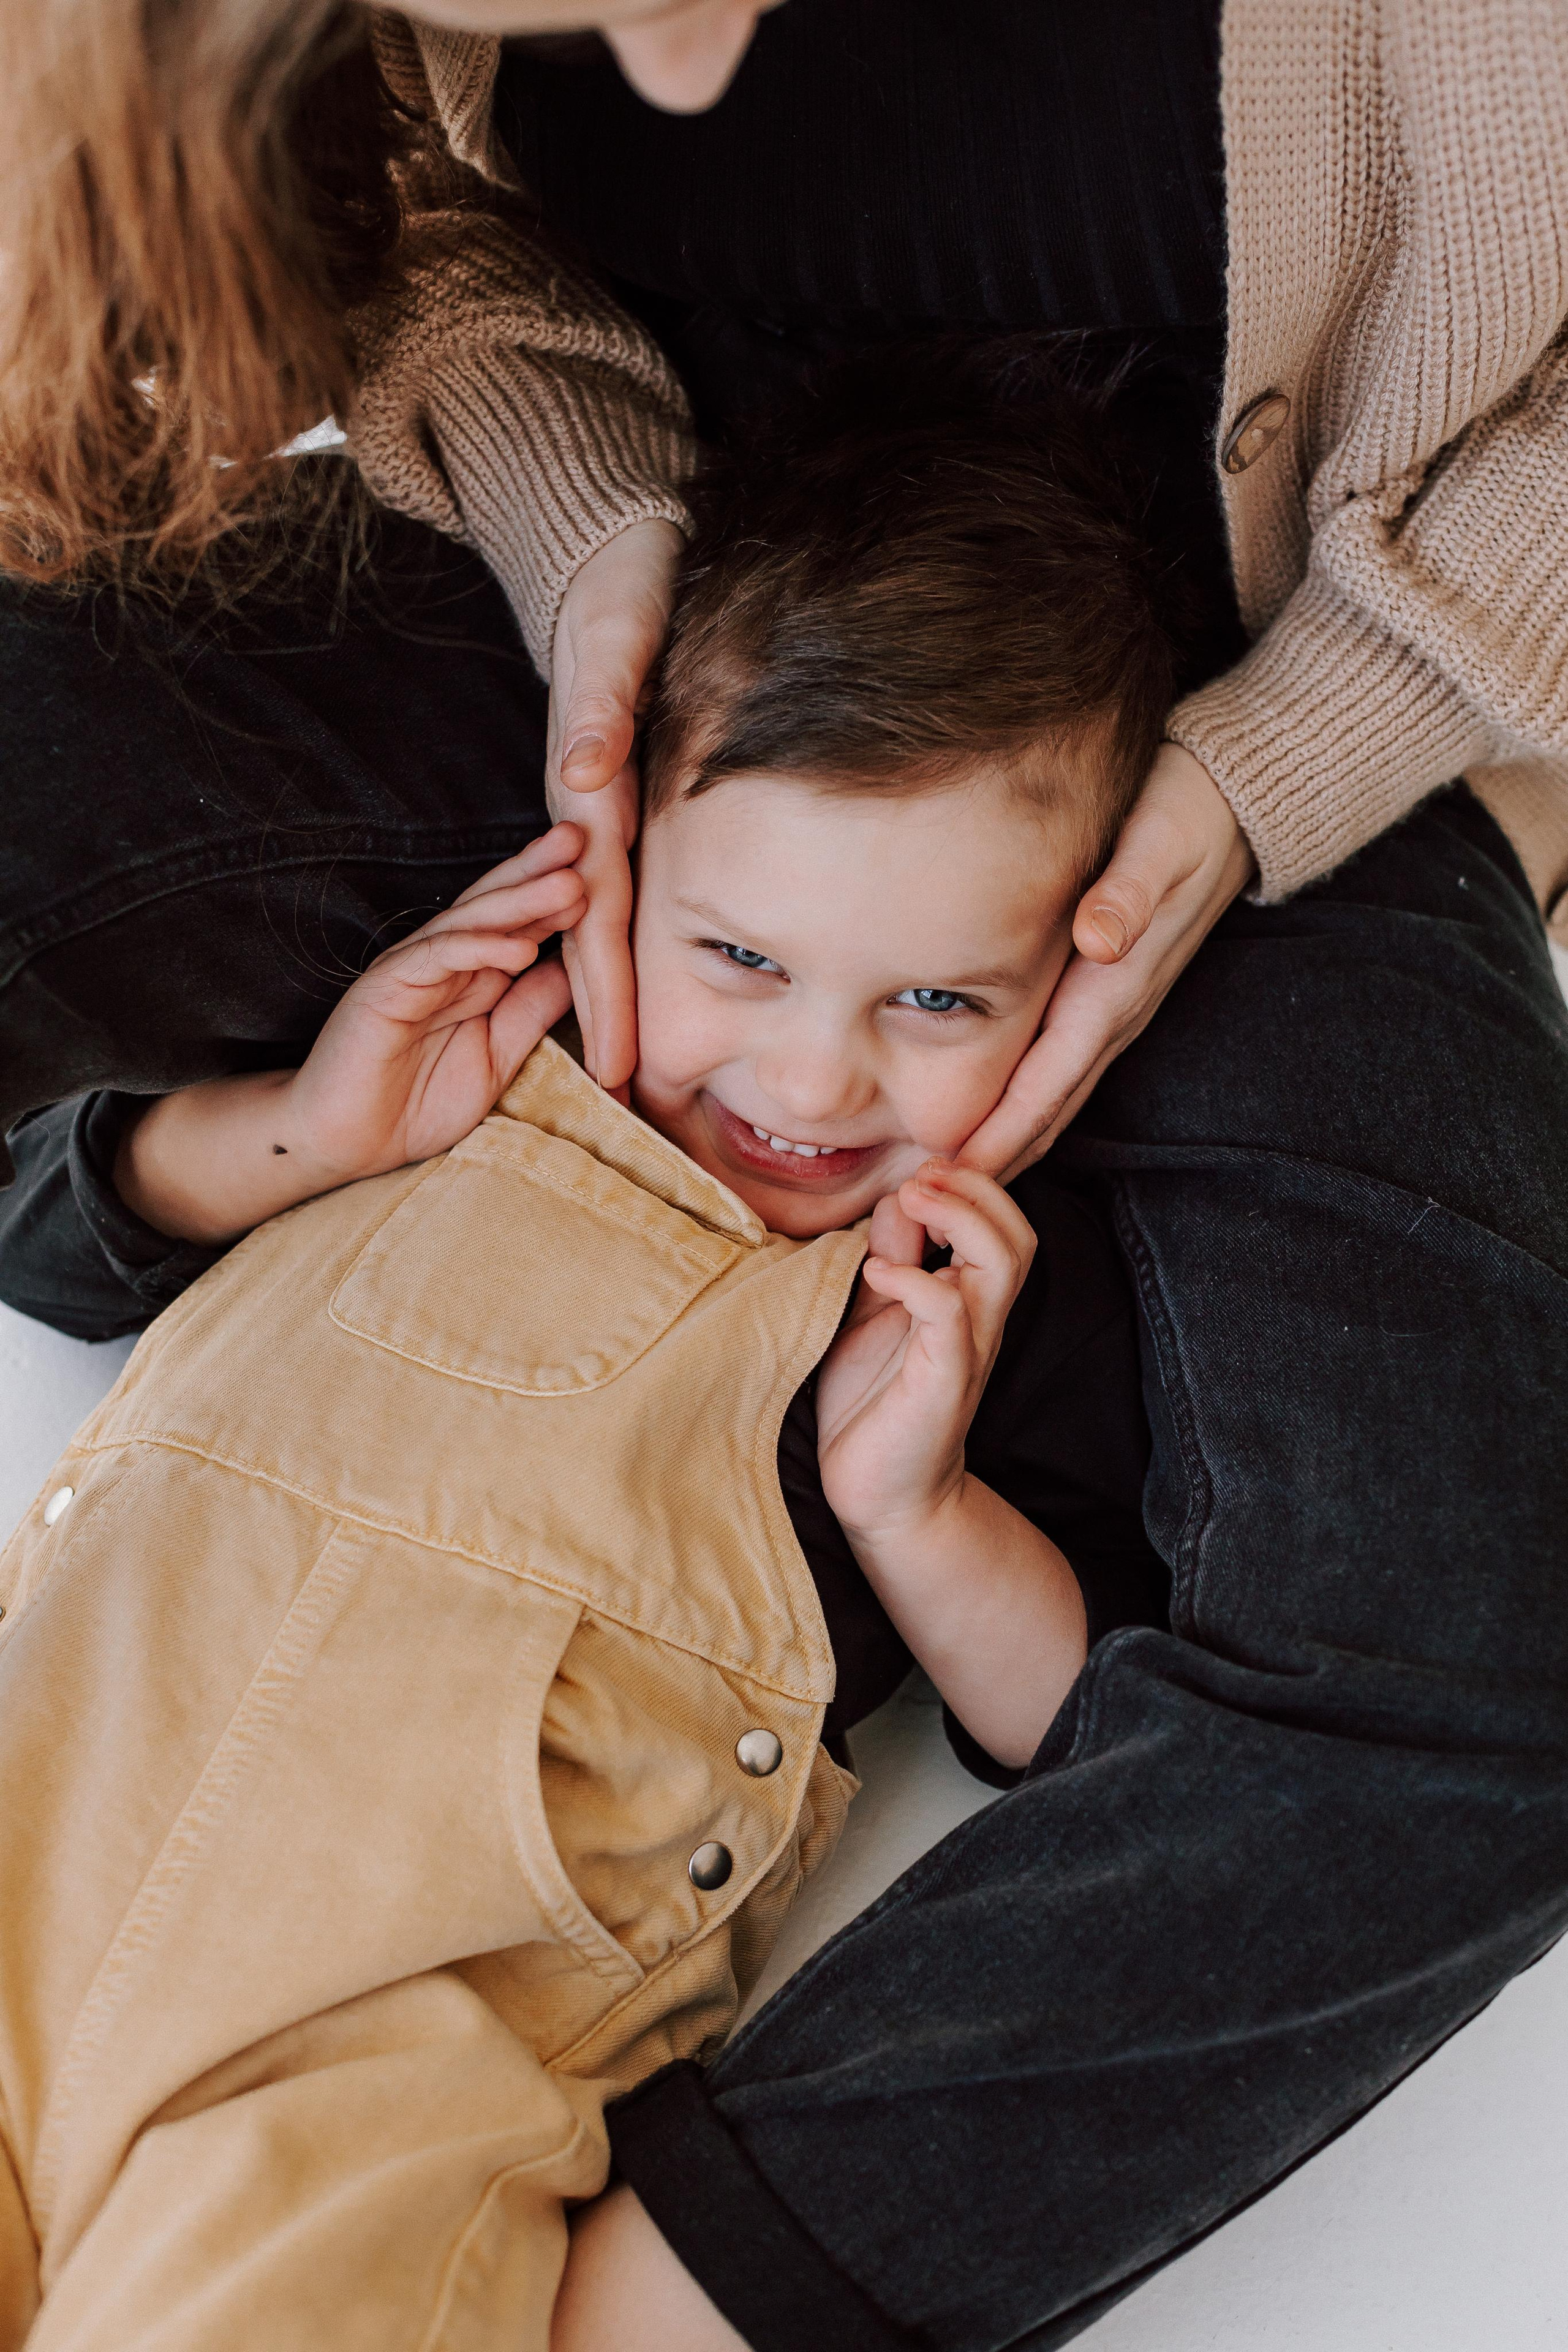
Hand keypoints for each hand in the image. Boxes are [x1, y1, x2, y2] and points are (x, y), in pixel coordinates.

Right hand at [283, 825, 585, 1177]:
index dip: (558, 897)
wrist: (347, 1143)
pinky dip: (478, 950)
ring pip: (472, 922)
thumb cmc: (415, 1104)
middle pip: (497, 905)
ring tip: (570, 883)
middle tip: (585, 837)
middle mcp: (444, 961)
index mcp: (473, 974)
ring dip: (521, 900)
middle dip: (540, 870)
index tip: (607, 871)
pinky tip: (519, 948)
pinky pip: (438, 959)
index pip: (520, 922)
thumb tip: (580, 974)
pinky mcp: (386, 988)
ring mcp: (414, 969)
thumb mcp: (496, 1057)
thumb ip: (530, 1013)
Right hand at [547, 517, 684, 1087]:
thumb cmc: (621, 594)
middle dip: (608, 1013)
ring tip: (629, 1061)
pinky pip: (616, 877)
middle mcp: (590, 809)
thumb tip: (584, 772)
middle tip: (627, 1096)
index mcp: (590, 796)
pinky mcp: (613, 788)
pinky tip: (639, 972)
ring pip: (602, 911)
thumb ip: (597, 708)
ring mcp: (598, 804)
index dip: (606, 990)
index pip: (597, 911)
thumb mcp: (613, 639)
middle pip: (597, 928)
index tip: (617, 1062)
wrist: (613, 554)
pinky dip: (622, 931)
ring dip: (610, 985)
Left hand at [816, 1164, 1035, 1542]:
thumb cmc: (869, 1404)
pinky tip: (878, 1273)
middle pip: (1018, 1234)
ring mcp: (968, 1348)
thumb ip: (892, 1255)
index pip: (1001, 1223)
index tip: (919, 1172)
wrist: (877, 1494)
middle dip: (974, 1190)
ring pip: (1003, 1262)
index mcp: (966, 1300)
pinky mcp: (945, 1379)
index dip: (968, 1185)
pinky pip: (951, 1313)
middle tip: (921, 1179)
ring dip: (960, 1217)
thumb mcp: (872, 1311)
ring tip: (912, 1202)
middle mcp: (979, 1320)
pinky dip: (916, 1279)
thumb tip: (900, 1196)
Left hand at [960, 744, 1254, 1180]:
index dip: (997, 1138)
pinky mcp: (1102, 1004)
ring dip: (997, 1153)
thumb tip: (1102, 939)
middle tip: (921, 1213)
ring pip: (1047, 1105)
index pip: (1047, 1084)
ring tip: (934, 1191)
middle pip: (1042, 1115)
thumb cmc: (1184, 816)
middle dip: (986, 1169)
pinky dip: (1013, 1116)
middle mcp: (1111, 1018)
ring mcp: (1109, 1017)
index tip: (946, 1182)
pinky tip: (972, 1132)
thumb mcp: (1161, 839)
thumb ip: (1130, 891)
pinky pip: (1051, 1077)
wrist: (1231, 809)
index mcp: (1111, 991)